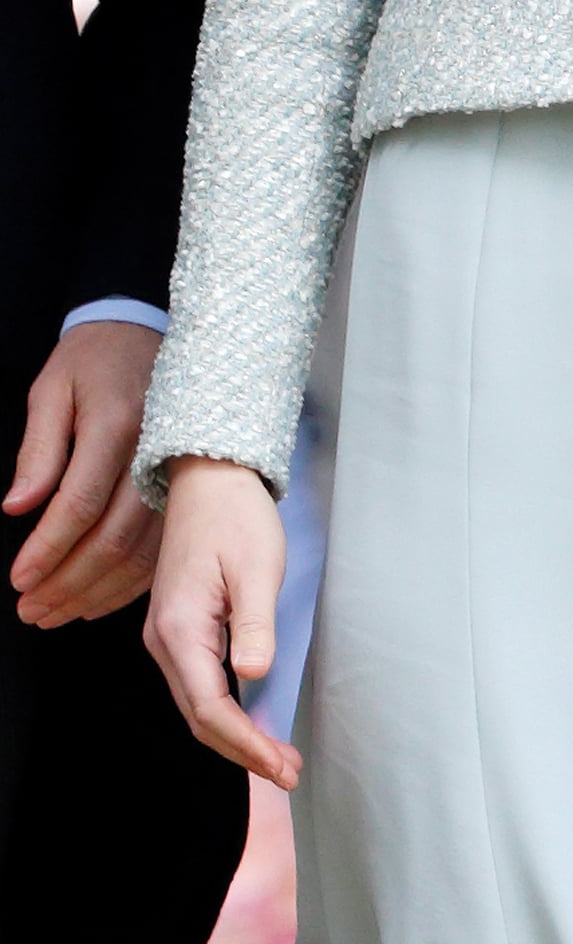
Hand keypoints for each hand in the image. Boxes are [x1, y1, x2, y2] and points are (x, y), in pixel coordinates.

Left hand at [6, 323, 163, 625]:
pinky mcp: (184, 487)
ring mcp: (175, 473)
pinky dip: (129, 583)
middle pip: (113, 539)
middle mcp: (153, 454)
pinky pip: (160, 547)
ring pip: (141, 552)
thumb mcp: (52, 390)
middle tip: (30, 610)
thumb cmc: (92, 359)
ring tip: (55, 613)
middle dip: (67, 583)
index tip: (19, 579)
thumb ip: (38, 451)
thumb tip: (17, 508)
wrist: (144, 330)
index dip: (47, 548)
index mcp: (118, 425)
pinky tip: (97, 599)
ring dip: (96, 592)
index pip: (80, 504)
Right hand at [144, 457, 299, 789]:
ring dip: (235, 735)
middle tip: (288, 773)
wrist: (209, 477)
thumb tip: (254, 678)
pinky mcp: (178, 628)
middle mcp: (163, 640)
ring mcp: (166, 635)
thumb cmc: (236, 517)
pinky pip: (197, 684)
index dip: (247, 745)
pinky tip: (251, 721)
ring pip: (197, 704)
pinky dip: (225, 711)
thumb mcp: (256, 568)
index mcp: (180, 629)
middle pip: (200, 716)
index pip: (211, 709)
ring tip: (277, 758)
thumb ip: (255, 625)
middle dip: (243, 750)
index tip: (282, 765)